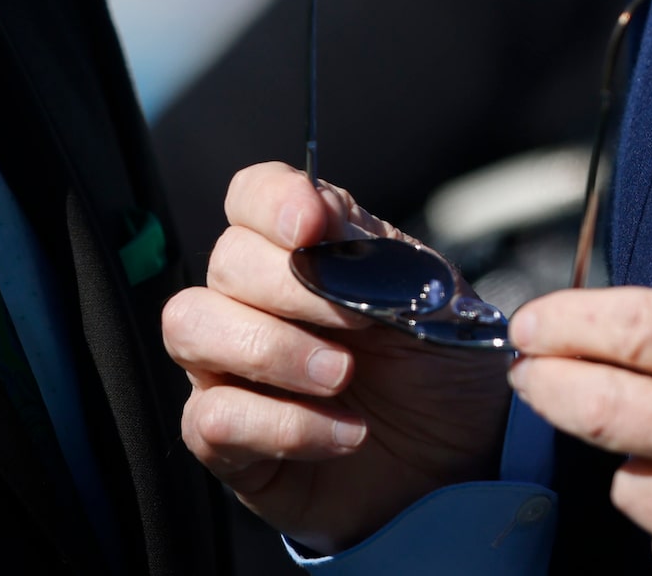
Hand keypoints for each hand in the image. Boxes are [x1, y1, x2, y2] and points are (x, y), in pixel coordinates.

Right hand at [163, 162, 513, 551]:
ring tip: (341, 376)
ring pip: (189, 328)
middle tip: (357, 324)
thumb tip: (318, 211)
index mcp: (299, 251)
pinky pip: (213, 419)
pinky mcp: (230, 443)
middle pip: (224, 262)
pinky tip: (346, 433)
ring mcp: (230, 371)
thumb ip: (371, 249)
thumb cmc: (437, 365)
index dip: (271, 201)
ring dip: (270, 350)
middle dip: (288, 287)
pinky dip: (286, 425)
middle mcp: (250, 302)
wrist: (462, 455)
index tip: (311, 224)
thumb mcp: (428, 295)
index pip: (251, 198)